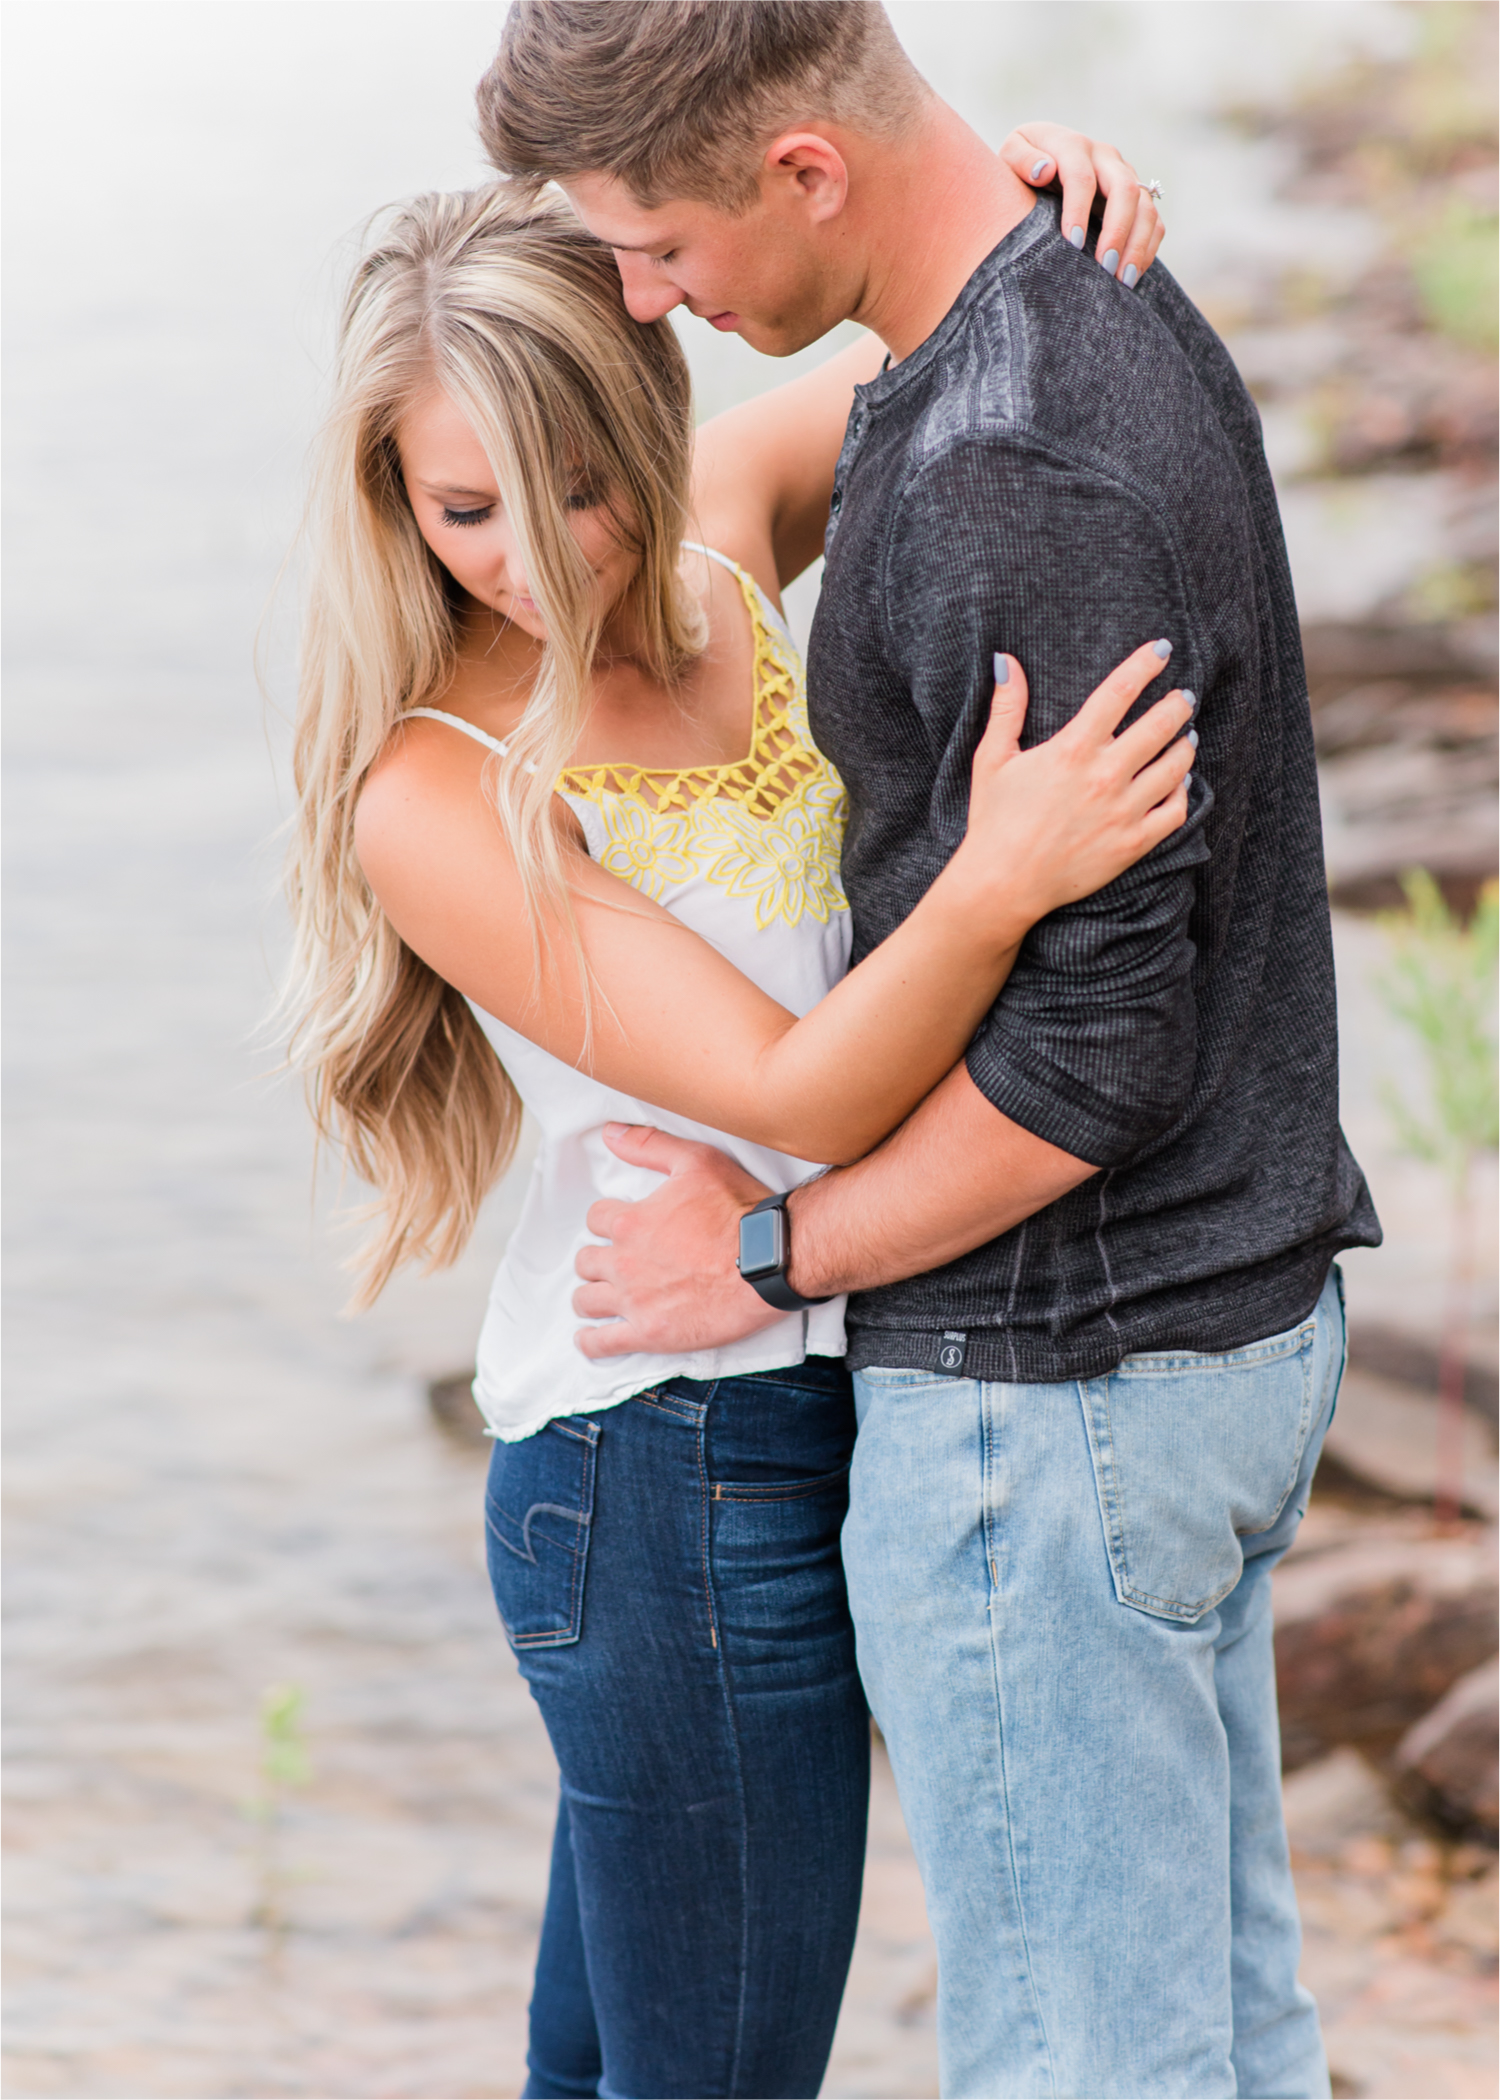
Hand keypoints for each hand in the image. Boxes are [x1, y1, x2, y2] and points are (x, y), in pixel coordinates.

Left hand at [572, 1124, 784, 1359]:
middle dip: (596, 1260)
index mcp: (632, 1222)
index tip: (621, 1228)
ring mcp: (635, 1300)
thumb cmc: (740, 1211)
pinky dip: (591, 1342)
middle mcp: (625, 1261)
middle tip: (614, 1264)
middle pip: (586, 1261)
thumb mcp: (698, 1162)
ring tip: (601, 1298)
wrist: (771, 1260)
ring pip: (587, 1300)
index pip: (596, 1219)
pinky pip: (603, 1343)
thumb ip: (650, 1146)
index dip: (608, 1222)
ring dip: (590, 1297)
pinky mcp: (650, 1333)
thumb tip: (611, 1133)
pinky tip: (590, 1339)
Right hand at [947, 643, 1193, 927]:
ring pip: (1175, 767)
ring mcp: (1123, 812)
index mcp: (1072, 749)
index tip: (1163, 650)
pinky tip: (1181, 781)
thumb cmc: (994, 821)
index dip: (1145, 665)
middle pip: (1159, 726)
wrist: (1002, 884)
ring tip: (1187, 735)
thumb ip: (1006, 708)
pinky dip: (1184, 792)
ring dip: (1185, 745)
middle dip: (1177, 704)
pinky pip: (1175, 812)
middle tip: (1184, 696)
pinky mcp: (1133, 844)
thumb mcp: (992, 759)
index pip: (1119, 692)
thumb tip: (1006, 660)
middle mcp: (1104, 776)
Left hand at [999, 122, 1164, 285]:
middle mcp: (1105, 156)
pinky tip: (1131, 277)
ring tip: (1122, 281)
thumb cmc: (1022, 166)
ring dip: (1137, 244)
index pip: (1082, 177)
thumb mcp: (1012, 153)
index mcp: (1073, 145)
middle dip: (1117, 231)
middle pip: (1124, 189)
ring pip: (1146, 206)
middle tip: (1104, 268)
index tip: (1072, 244)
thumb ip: (1021, 159)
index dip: (1079, 210)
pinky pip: (1153, 221)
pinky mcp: (1136, 196)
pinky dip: (1147, 248)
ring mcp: (1125, 175)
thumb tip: (1044, 170)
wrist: (1043, 162)